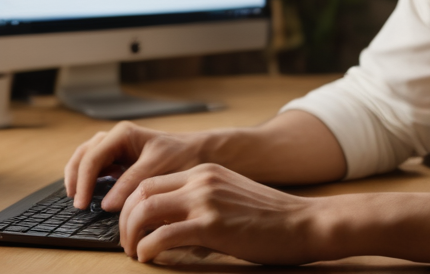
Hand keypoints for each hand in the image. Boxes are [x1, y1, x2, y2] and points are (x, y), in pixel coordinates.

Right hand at [64, 121, 213, 210]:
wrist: (203, 153)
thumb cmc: (184, 156)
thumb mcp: (158, 168)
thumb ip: (131, 183)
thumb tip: (106, 204)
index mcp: (123, 134)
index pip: (92, 158)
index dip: (83, 182)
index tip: (81, 204)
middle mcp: (116, 138)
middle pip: (83, 155)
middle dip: (75, 178)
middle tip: (76, 204)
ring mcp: (117, 147)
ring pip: (86, 158)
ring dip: (79, 177)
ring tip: (77, 199)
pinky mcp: (121, 159)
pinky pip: (97, 166)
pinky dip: (90, 179)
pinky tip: (91, 195)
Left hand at [118, 163, 323, 263]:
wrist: (303, 222)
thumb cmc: (271, 218)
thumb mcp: (231, 197)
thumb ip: (202, 202)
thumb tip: (171, 227)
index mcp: (205, 171)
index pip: (152, 181)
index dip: (133, 204)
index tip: (131, 225)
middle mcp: (201, 180)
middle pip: (142, 192)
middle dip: (125, 219)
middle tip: (126, 241)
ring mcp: (206, 201)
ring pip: (146, 211)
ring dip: (131, 234)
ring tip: (135, 252)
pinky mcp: (211, 225)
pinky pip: (163, 235)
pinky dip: (148, 248)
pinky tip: (149, 258)